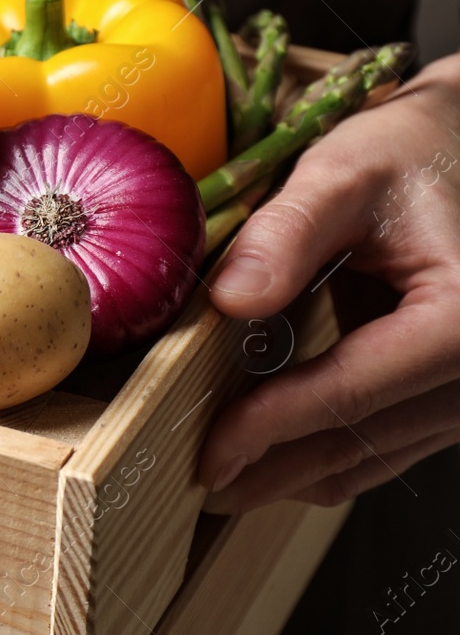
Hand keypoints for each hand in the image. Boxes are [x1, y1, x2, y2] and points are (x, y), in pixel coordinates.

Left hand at [200, 52, 459, 512]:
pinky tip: (274, 459)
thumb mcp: (344, 173)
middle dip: (276, 467)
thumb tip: (229, 299)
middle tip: (200, 483)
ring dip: (300, 473)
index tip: (208, 452)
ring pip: (380, 455)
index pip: (350, 393)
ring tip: (226, 483)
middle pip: (364, 439)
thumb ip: (285, 234)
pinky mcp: (457, 391)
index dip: (270, 427)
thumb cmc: (412, 151)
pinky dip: (332, 452)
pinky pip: (393, 440)